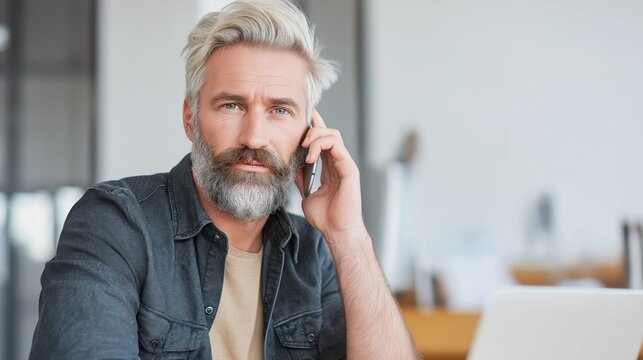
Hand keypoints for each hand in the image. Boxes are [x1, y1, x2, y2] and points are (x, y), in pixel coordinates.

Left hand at [295, 110, 367, 245]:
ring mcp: (345, 164)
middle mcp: (339, 163)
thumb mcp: (306, 194)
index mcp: (331, 168)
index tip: (301, 118)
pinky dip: (321, 146)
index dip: (314, 128)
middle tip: (299, 135)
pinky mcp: (349, 168)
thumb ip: (301, 179)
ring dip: (316, 136)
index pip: (323, 141)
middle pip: (329, 133)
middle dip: (313, 127)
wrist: (337, 232)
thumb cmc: (326, 218)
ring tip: (304, 146)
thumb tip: (289, 167)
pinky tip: (310, 156)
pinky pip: (336, 145)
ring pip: (333, 135)